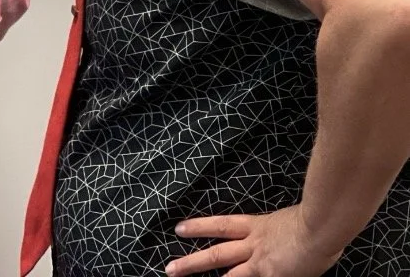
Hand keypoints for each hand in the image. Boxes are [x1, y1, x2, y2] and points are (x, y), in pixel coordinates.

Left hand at [167, 207, 344, 276]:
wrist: (320, 227)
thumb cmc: (314, 220)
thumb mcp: (291, 219)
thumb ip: (280, 230)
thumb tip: (282, 235)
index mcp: (258, 227)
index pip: (222, 225)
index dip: (199, 227)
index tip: (180, 228)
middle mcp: (254, 246)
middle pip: (216, 254)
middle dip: (192, 262)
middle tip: (170, 268)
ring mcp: (261, 264)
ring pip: (228, 275)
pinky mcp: (270, 276)